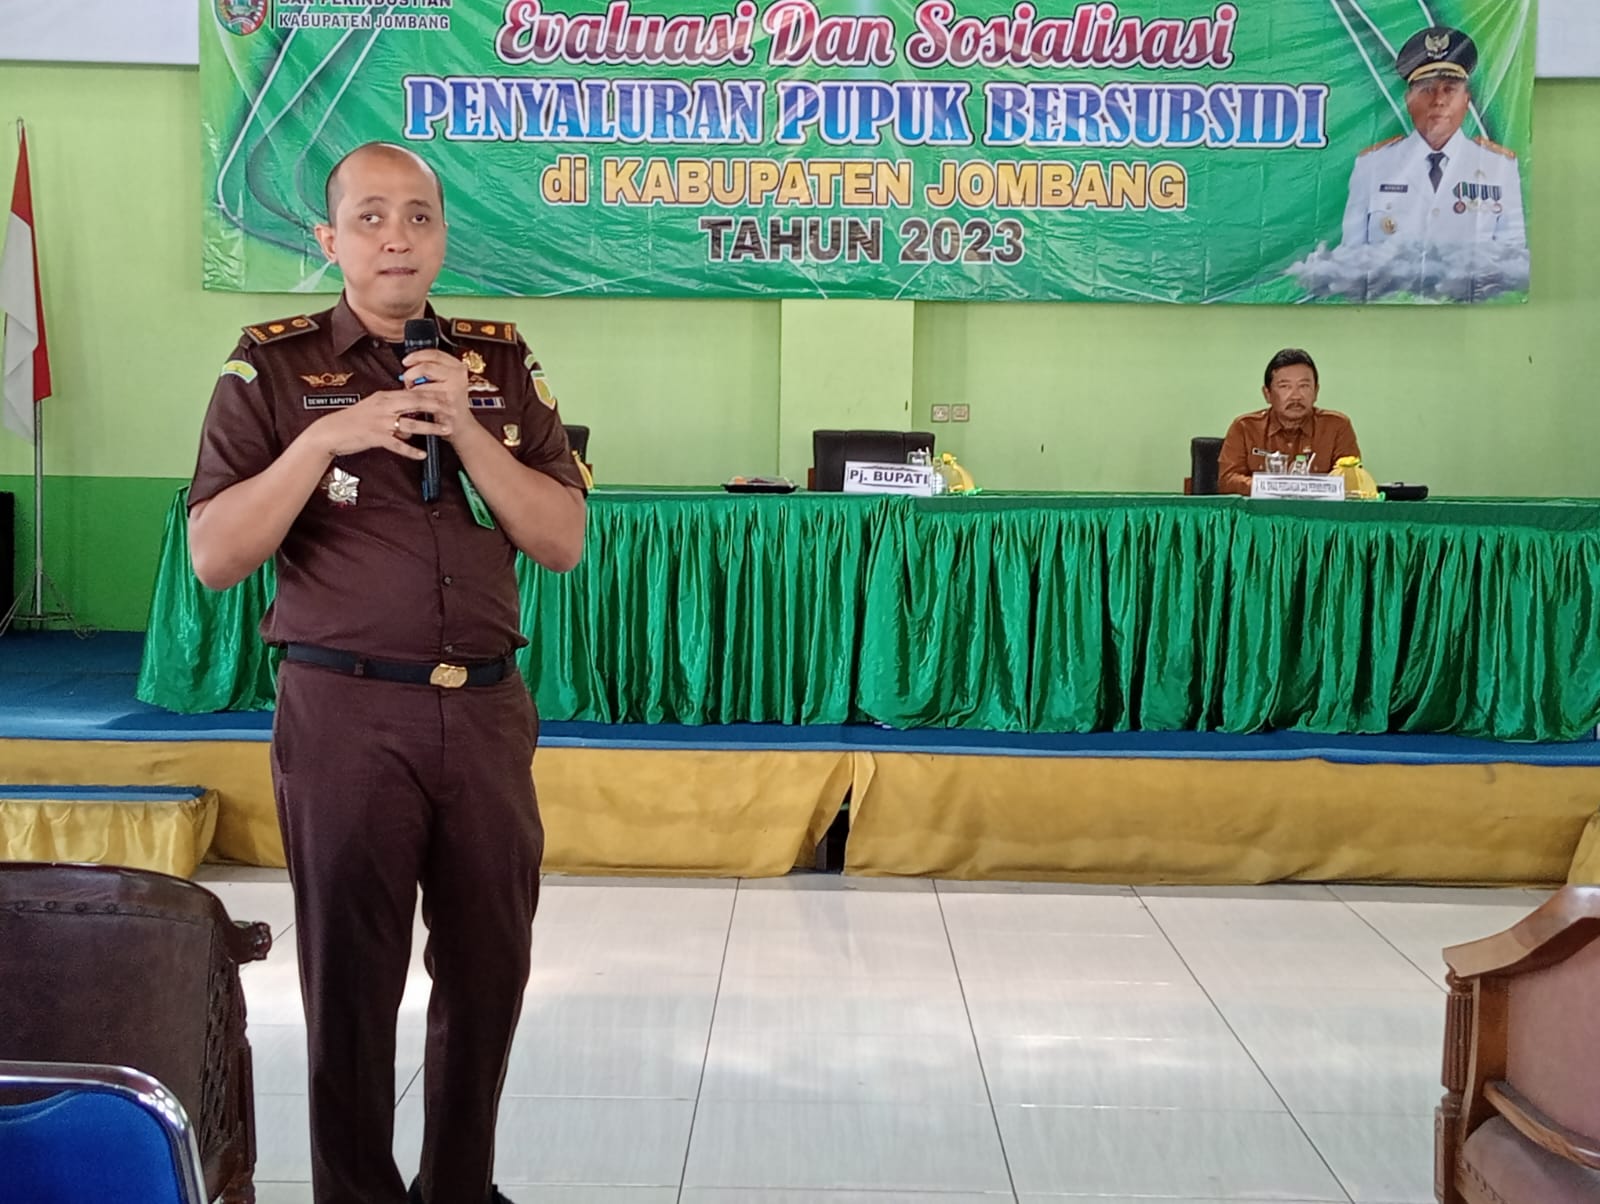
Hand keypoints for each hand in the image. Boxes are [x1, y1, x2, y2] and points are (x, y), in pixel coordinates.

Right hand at [305, 389, 447, 459]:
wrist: (330, 431)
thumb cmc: (352, 420)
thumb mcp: (373, 409)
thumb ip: (392, 412)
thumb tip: (409, 424)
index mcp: (384, 397)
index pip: (413, 393)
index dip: (432, 395)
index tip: (448, 396)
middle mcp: (384, 407)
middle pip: (415, 404)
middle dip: (437, 407)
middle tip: (454, 410)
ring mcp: (380, 422)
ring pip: (410, 424)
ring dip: (430, 428)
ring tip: (445, 430)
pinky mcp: (375, 438)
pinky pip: (396, 445)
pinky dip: (410, 450)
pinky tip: (422, 454)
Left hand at [399, 349, 472, 443]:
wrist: (461, 425)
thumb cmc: (450, 403)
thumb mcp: (449, 381)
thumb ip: (436, 369)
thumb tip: (412, 360)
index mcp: (458, 367)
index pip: (435, 354)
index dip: (417, 355)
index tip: (406, 361)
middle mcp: (458, 375)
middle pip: (426, 365)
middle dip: (411, 372)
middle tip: (407, 379)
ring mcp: (453, 387)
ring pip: (422, 380)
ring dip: (411, 386)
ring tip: (412, 391)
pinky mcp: (446, 401)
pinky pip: (422, 394)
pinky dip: (413, 397)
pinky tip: (414, 401)